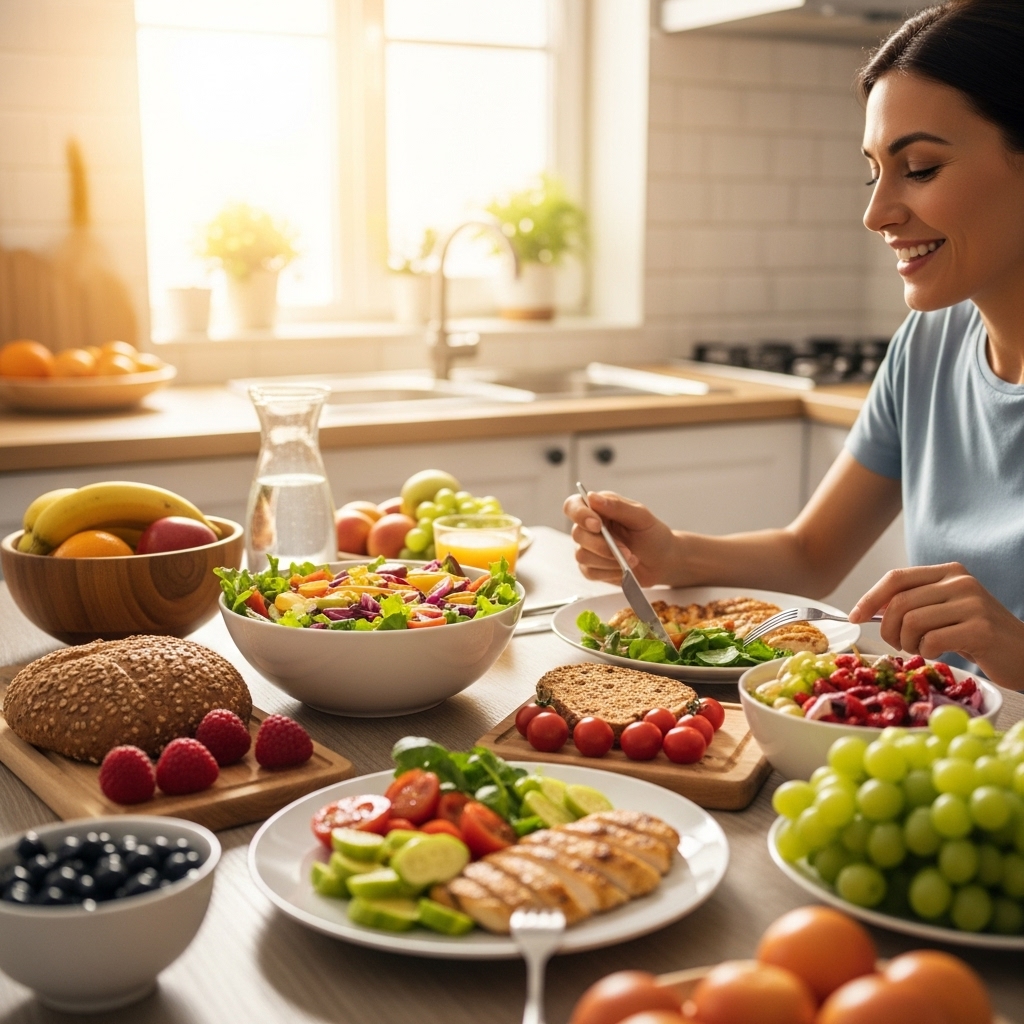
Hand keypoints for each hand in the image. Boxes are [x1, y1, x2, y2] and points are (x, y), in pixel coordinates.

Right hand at [562, 491, 676, 585]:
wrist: (662, 561)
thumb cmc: (653, 535)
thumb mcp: (641, 517)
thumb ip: (617, 506)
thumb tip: (592, 497)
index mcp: (598, 508)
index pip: (573, 506)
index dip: (579, 514)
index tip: (597, 524)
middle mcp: (589, 527)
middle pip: (578, 534)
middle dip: (603, 545)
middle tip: (626, 550)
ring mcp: (588, 548)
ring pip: (582, 555)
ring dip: (608, 560)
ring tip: (631, 559)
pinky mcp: (591, 568)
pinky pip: (589, 572)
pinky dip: (608, 572)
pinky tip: (622, 568)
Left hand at [850, 562, 1023, 688]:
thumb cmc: (977, 635)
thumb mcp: (944, 610)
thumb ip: (914, 602)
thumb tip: (868, 608)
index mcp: (948, 572)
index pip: (895, 578)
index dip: (869, 599)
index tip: (855, 617)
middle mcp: (960, 582)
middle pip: (899, 603)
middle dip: (889, 630)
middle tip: (899, 645)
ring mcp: (972, 603)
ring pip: (912, 623)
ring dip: (909, 644)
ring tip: (923, 649)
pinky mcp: (980, 629)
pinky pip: (931, 641)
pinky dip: (926, 652)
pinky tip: (939, 654)